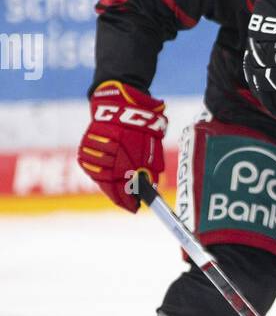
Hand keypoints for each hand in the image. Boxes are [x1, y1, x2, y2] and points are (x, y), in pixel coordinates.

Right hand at [78, 81, 166, 211]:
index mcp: (125, 162)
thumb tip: (149, 190)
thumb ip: (149, 171)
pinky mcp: (85, 147)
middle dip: (119, 194)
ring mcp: (94, 154)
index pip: (123, 191)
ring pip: (99, 178)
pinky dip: (100, 170)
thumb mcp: (151, 151)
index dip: (128, 202)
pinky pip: (91, 166)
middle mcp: (107, 159)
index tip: (134, 208)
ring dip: (109, 181)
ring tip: (119, 181)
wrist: (120, 106)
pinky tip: (109, 169)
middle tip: (127, 199)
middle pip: (109, 187)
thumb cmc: (141, 129)